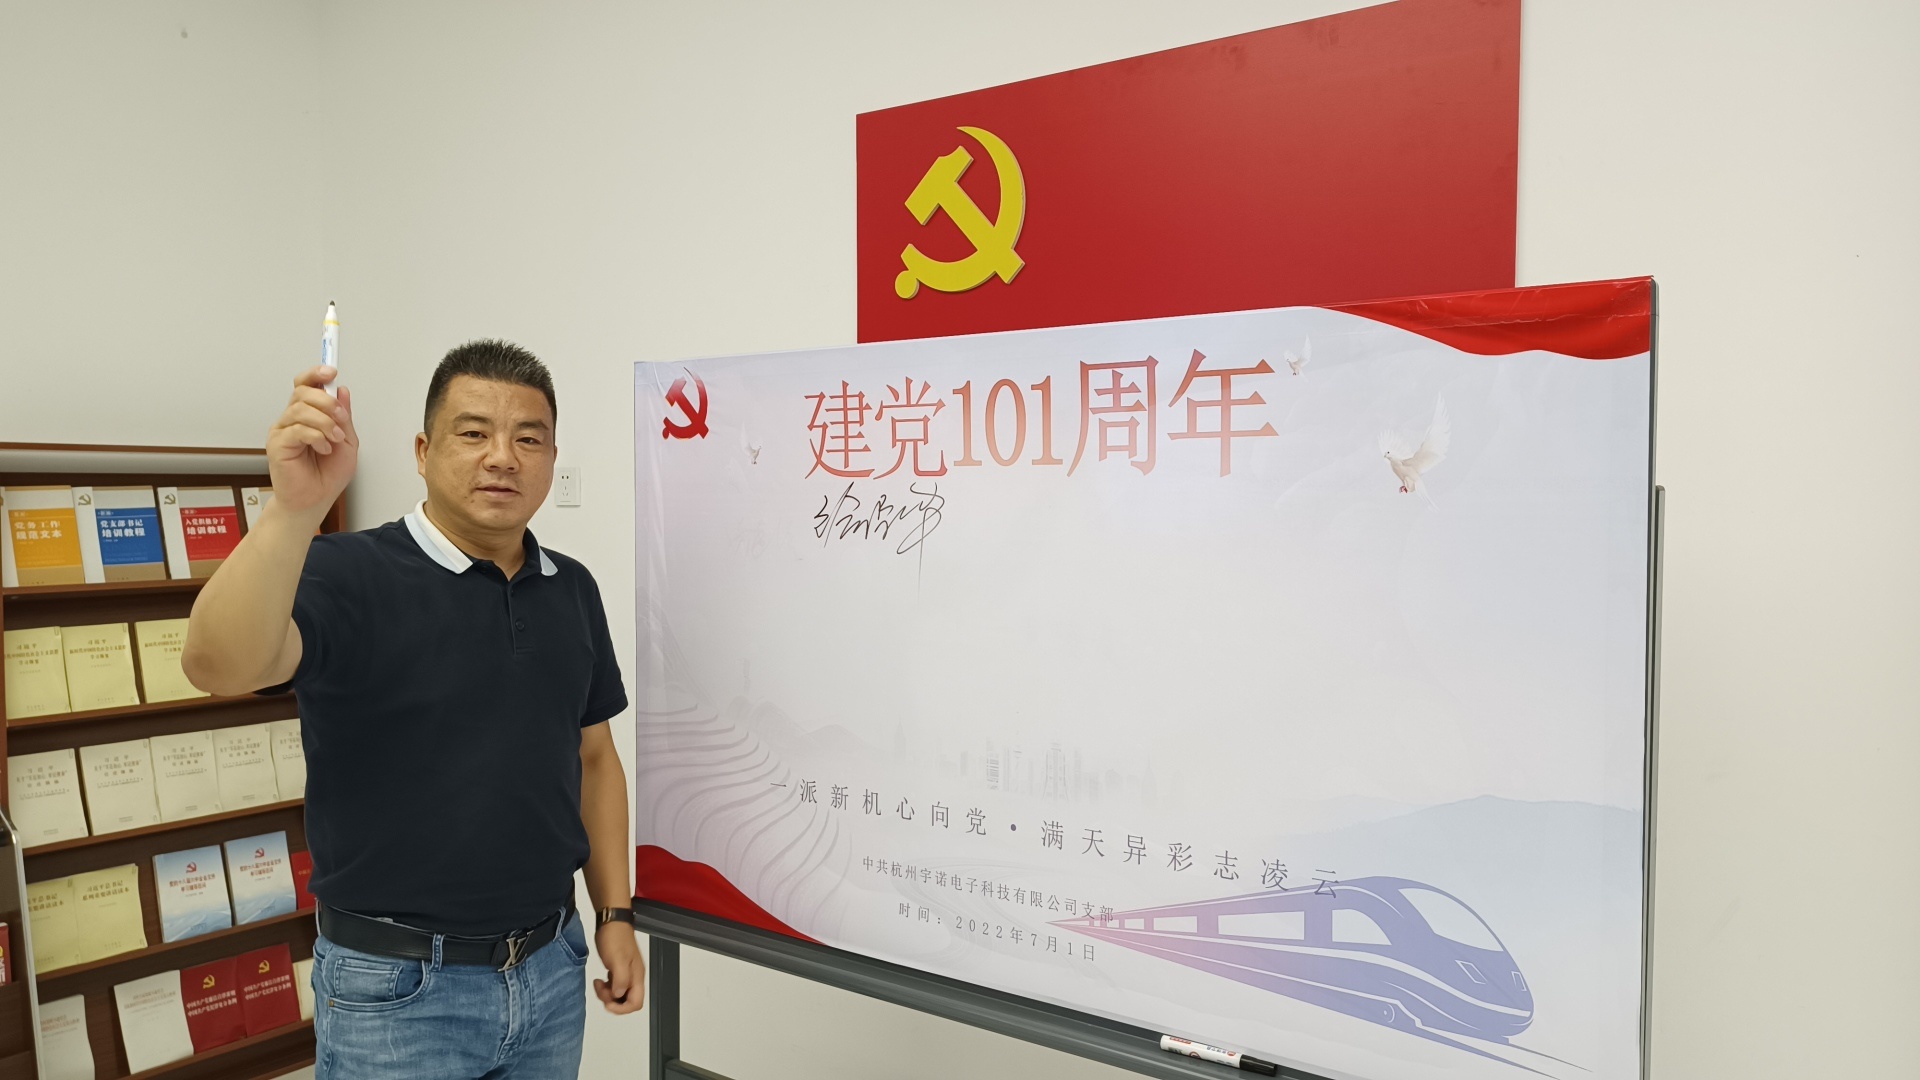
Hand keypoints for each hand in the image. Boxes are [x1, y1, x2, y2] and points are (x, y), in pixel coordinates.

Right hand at [266, 366, 357, 521]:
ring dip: (325, 422)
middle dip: (327, 402)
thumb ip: (344, 416)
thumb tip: (342, 390)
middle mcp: (292, 420)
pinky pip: (297, 429)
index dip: (315, 374)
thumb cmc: (328, 475)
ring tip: (334, 440)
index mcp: (307, 415)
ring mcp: (282, 431)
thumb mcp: (346, 441)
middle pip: (302, 392)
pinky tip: (324, 449)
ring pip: (301, 410)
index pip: (305, 385)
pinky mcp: (277, 445)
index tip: (331, 371)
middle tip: (341, 419)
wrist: (315, 501)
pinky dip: (317, 437)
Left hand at [592, 922, 645, 1013]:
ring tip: (599, 984)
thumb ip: (620, 980)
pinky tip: (601, 980)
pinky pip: (614, 986)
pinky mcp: (619, 969)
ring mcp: (627, 973)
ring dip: (607, 994)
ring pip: (619, 995)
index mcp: (637, 976)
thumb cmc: (615, 937)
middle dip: (612, 1001)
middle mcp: (634, 976)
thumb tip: (618, 995)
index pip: (636, 1003)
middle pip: (627, 1001)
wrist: (612, 921)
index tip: (608, 1002)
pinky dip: (606, 988)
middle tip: (601, 990)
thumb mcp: (617, 960)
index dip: (621, 1008)